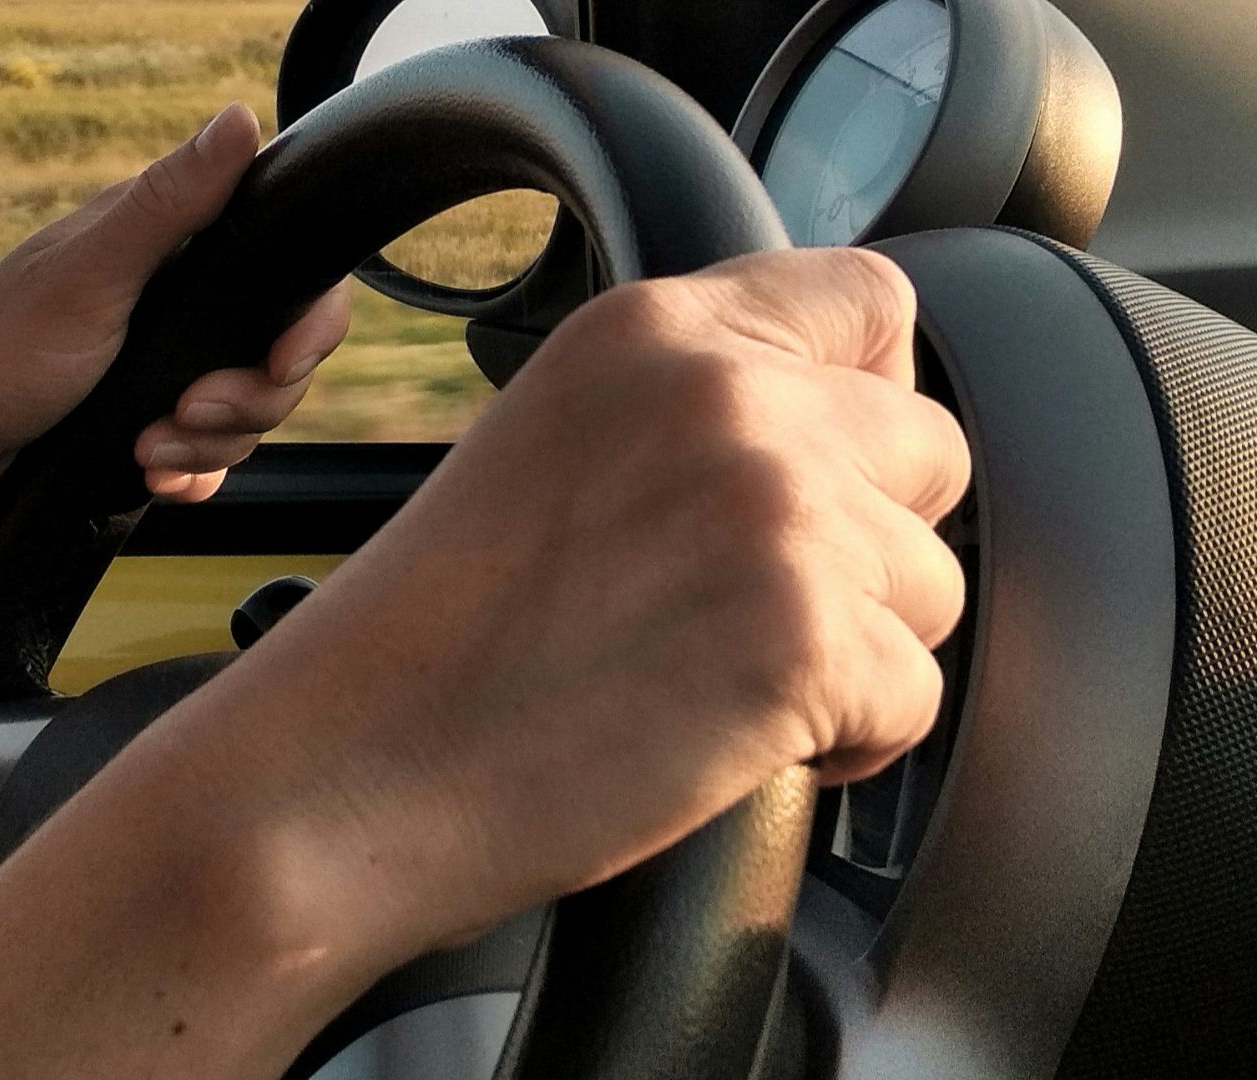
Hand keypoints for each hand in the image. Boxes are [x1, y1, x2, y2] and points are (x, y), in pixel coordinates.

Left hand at [0, 103, 347, 601]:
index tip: (279, 363)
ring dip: (207, 445)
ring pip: (244, 413)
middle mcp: (170, 297)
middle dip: (243, 402)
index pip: (288, 275)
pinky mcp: (142, 415)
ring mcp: (158, 360)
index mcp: (163, 243)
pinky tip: (151, 475)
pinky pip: (207, 453)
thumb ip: (170, 203)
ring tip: (147, 449)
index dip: (306, 327)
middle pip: (275, 357)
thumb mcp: (90, 275)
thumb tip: (239, 121)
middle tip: (183, 413)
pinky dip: (189, 471)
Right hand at [146, 248, 971, 966]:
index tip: (829, 475)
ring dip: (860, 649)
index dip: (870, 398)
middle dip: (870, 541)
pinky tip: (731, 740)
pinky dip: (849, 741)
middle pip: (928, 449)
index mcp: (652, 331)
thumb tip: (837, 433)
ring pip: (934, 585)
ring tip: (720, 682)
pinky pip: (918, 695)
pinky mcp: (803, 640)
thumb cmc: (431, 640)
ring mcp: (774, 512)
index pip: (870, 302)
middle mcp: (727, 396)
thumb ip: (692, 409)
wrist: (350, 767)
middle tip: (751, 607)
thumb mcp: (553, 448)